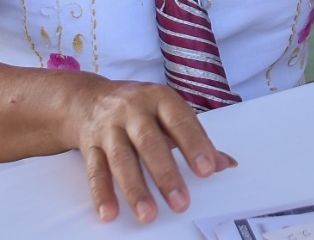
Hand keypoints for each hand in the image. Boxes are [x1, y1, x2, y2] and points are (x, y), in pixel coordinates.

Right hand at [68, 80, 234, 223]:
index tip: (206, 170)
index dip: (194, 145)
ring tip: (148, 214)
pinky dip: (102, 193)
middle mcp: (133, 111)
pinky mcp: (91, 145)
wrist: (89, 99)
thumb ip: (196, 137)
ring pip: (122, 159)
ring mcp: (110, 128)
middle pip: (150, 143)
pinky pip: (95, 170)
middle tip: (180, 202)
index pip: (180, 121)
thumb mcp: (169, 112)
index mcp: (160, 98)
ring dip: (135, 189)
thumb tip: (223, 163)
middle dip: (166, 175)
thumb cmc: (139, 108)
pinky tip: (110, 212)